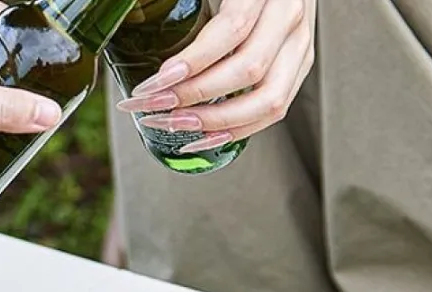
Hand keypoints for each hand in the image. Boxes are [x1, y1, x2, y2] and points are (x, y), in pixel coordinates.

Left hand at [114, 0, 314, 155]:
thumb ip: (184, 3)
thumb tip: (132, 11)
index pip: (233, 29)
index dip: (193, 61)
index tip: (155, 81)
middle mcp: (290, 16)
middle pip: (249, 69)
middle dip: (195, 96)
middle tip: (154, 107)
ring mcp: (299, 45)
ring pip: (268, 100)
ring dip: (216, 122)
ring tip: (174, 125)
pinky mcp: (298, 68)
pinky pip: (273, 111)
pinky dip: (235, 131)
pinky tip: (201, 137)